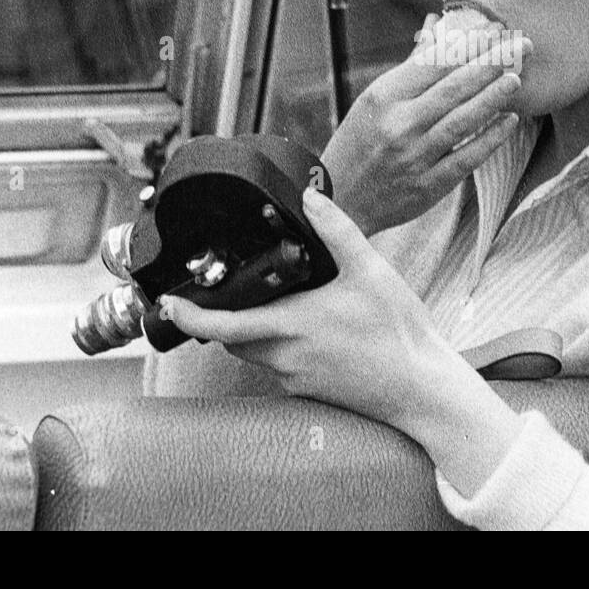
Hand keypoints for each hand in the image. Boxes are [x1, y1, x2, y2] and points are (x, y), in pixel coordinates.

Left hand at [161, 186, 527, 494]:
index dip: (189, 315)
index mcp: (292, 325)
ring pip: (256, 353)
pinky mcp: (310, 390)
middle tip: (226, 293)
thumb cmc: (398, 333)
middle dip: (224, 317)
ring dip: (254, 331)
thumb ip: (336, 231)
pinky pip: (280, 366)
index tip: (167, 303)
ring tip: (277, 303)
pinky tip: (312, 330)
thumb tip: (309, 198)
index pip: (222, 326)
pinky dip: (282, 346)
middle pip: (233, 339)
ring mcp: (296, 378)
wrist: (421, 388)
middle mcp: (285, 357)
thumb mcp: (371, 270)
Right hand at [321, 22, 531, 235]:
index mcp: (384, 97)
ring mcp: (413, 157)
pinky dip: (490, 140)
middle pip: (454, 88)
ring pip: (462, 121)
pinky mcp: (427, 186)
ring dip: (494, 97)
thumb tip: (436, 30)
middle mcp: (399, 125)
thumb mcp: (373, 101)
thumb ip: (410, 69)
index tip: (497, 31)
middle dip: (493, 63)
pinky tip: (509, 122)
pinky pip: (465, 159)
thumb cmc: (358, 143)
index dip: (471, 45)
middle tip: (523, 46)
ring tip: (517, 79)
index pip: (435, 63)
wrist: (339, 201)